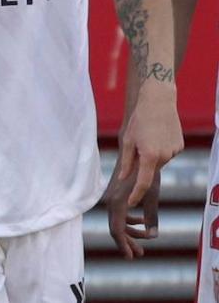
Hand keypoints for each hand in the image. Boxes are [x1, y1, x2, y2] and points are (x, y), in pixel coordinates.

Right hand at [103, 163, 158, 257]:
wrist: (135, 150)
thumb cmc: (145, 172)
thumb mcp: (151, 195)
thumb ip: (151, 216)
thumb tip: (153, 236)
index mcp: (116, 202)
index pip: (116, 229)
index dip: (123, 245)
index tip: (131, 257)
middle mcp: (110, 201)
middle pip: (116, 227)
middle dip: (128, 241)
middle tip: (140, 254)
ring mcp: (111, 197)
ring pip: (118, 220)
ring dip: (130, 231)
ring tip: (144, 239)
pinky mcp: (115, 193)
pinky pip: (120, 212)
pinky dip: (130, 220)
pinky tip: (142, 221)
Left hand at [116, 84, 182, 209]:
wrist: (158, 101)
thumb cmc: (139, 120)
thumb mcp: (127, 140)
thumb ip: (126, 162)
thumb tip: (123, 179)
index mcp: (150, 156)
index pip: (143, 183)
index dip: (136, 195)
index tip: (130, 203)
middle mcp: (165, 157)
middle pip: (150, 169)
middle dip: (142, 163)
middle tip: (137, 145)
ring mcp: (175, 151)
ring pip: (159, 161)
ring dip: (152, 154)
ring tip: (148, 135)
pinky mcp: (180, 146)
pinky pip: (167, 153)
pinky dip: (161, 148)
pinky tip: (157, 134)